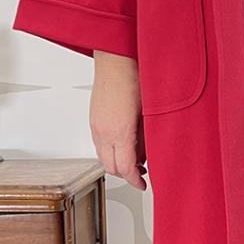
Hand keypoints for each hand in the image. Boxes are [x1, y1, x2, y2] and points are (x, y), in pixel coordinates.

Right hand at [90, 51, 146, 189]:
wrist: (117, 59)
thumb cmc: (136, 77)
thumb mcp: (150, 112)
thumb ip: (147, 136)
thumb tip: (149, 152)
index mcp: (120, 131)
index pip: (125, 168)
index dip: (135, 180)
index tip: (144, 184)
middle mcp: (104, 131)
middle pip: (111, 167)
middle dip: (126, 174)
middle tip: (141, 174)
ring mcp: (96, 125)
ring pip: (103, 157)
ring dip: (117, 162)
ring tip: (135, 159)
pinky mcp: (93, 119)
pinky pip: (99, 144)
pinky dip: (110, 150)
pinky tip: (124, 144)